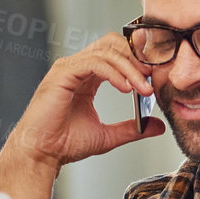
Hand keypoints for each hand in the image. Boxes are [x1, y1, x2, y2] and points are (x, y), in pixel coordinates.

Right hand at [3, 32, 164, 169]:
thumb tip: (158, 126)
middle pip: (112, 44)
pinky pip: (94, 63)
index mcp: (87, 77)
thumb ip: (132, 128)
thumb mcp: (108, 135)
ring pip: (106, 52)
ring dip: (130, 68)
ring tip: (144, 89)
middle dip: (136, 58)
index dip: (137, 60)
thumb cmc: (64, 144)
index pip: (116, 53)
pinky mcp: (63, 74)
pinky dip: (114, 73)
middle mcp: (77, 68)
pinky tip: (126, 88)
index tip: (155, 77)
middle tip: (153, 77)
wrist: (41, 154)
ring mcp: (69, 68)